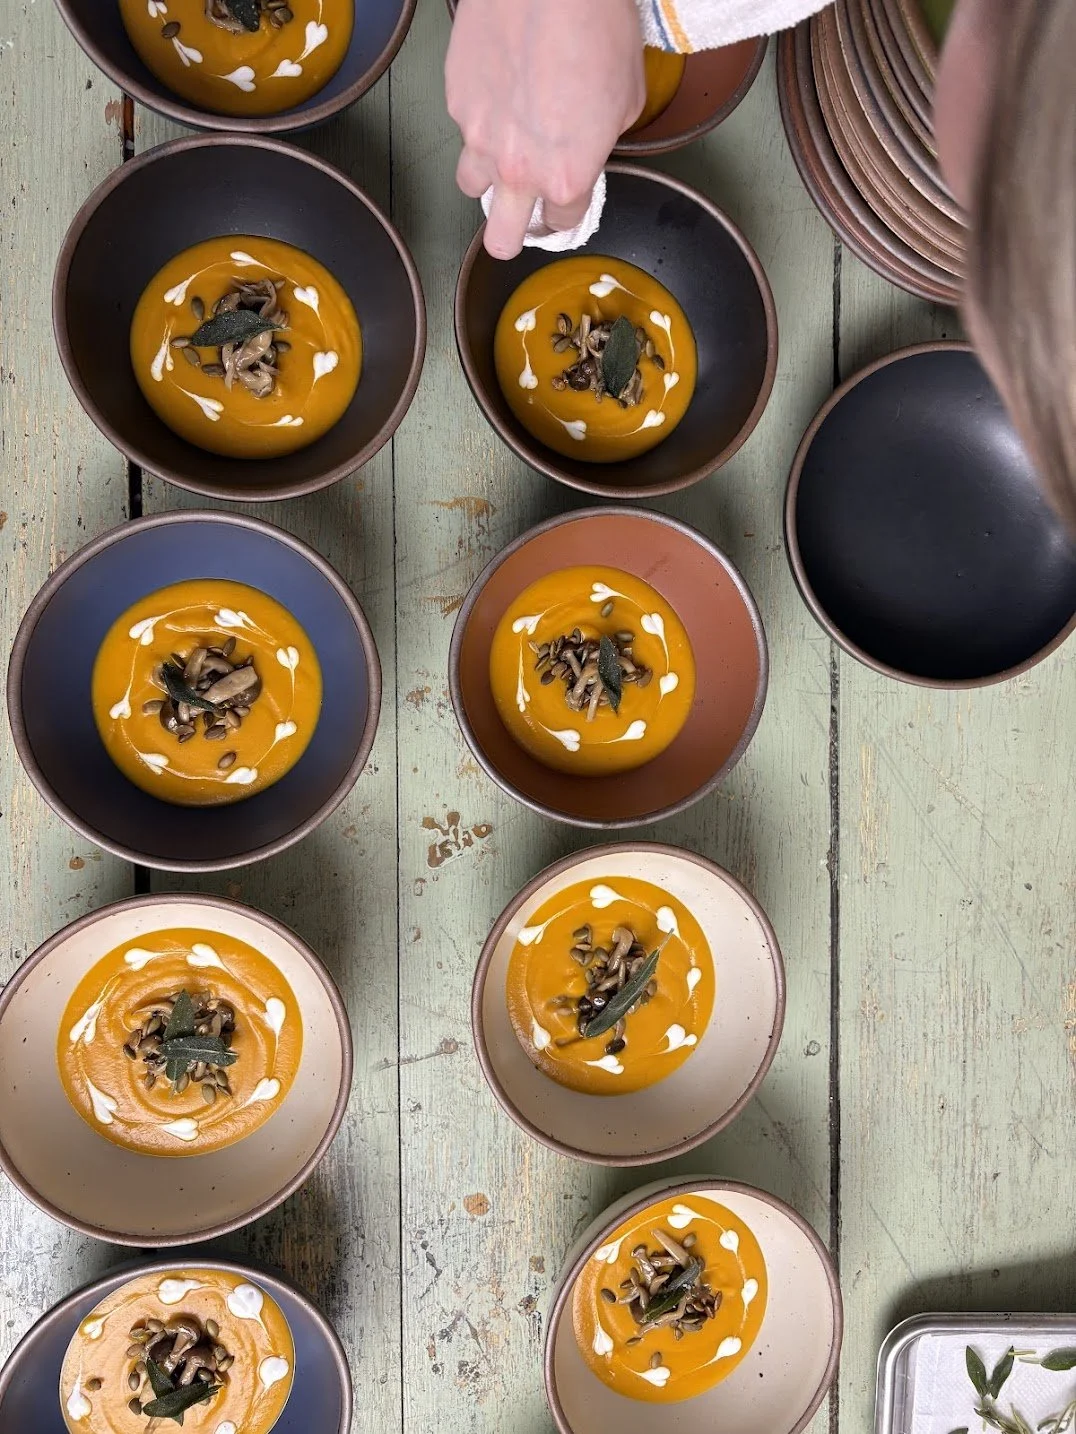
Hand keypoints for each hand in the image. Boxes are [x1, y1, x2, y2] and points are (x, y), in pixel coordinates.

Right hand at [446, 0, 644, 258]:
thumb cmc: (597, 28)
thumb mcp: (627, 99)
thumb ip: (601, 139)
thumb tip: (589, 140)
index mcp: (567, 176)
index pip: (562, 222)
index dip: (565, 213)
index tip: (564, 205)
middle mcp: (519, 169)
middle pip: (501, 239)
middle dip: (511, 235)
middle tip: (516, 221)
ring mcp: (480, 138)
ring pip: (471, 185)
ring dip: (487, 175)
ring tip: (502, 147)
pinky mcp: (457, 101)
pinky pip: (464, 126)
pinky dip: (479, 115)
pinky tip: (498, 86)